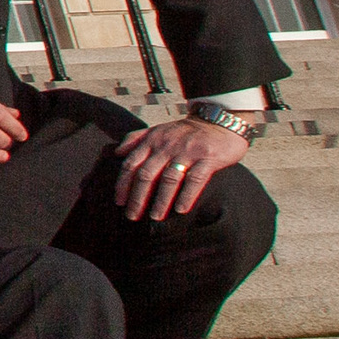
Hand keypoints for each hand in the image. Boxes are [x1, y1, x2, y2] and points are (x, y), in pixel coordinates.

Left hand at [111, 115, 250, 220]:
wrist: (220, 121)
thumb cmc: (186, 131)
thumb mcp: (159, 130)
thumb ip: (137, 139)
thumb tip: (117, 152)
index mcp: (152, 140)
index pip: (132, 164)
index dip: (123, 184)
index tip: (119, 202)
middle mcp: (167, 146)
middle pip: (147, 174)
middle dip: (138, 197)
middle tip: (133, 216)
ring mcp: (187, 151)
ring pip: (169, 178)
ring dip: (161, 200)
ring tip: (155, 217)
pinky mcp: (208, 157)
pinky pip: (195, 179)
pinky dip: (187, 195)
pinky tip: (181, 210)